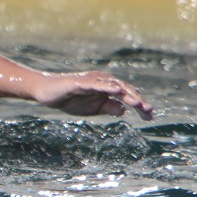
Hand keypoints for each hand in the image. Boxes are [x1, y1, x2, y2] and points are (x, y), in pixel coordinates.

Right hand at [33, 71, 153, 120]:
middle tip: (149, 112)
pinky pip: (96, 84)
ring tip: (138, 103)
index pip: (127, 95)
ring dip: (127, 94)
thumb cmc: (69, 99)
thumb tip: (123, 110)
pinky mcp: (80, 82)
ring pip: (114, 86)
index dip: (139, 105)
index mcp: (107, 87)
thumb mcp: (92, 108)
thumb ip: (108, 107)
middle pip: (125, 89)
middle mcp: (103, 81)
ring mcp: (92, 80)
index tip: (149, 116)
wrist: (46, 93)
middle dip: (138, 100)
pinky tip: (116, 91)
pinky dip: (107, 87)